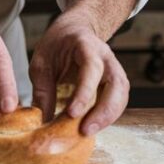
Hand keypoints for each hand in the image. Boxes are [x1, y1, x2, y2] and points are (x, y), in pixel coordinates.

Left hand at [29, 8, 129, 136]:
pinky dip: (110, 116)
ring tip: (88, 132)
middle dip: (103, 110)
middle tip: (85, 130)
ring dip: (108, 116)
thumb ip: (42, 90)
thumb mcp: (41, 63)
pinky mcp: (116, 83)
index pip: (91, 69)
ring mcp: (115, 69)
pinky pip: (119, 101)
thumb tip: (42, 122)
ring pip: (122, 95)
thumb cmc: (57, 45)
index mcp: (87, 46)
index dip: (84, 92)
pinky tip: (94, 125)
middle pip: (116, 84)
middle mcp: (107, 58)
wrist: (75, 31)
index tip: (72, 114)